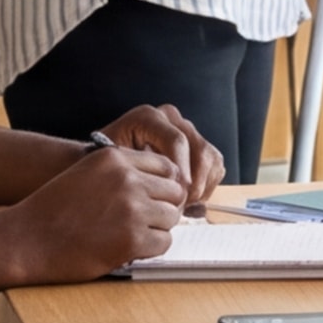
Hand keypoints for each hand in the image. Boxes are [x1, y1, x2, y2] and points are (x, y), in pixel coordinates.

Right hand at [0, 138, 191, 282]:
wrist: (25, 239)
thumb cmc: (52, 210)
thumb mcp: (86, 174)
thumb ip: (121, 173)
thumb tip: (164, 185)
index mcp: (115, 158)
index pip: (166, 166)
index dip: (163, 186)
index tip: (153, 200)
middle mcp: (127, 179)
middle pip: (174, 192)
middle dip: (163, 208)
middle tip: (143, 222)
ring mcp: (131, 209)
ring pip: (171, 218)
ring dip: (156, 229)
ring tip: (131, 235)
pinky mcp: (131, 239)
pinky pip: (163, 243)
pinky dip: (150, 249)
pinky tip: (128, 249)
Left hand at [97, 101, 226, 199]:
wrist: (108, 167)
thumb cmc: (107, 169)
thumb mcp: (111, 168)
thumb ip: (131, 172)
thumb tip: (154, 185)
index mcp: (148, 118)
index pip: (177, 141)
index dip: (181, 172)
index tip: (177, 195)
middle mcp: (169, 118)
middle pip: (199, 149)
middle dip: (194, 183)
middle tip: (181, 205)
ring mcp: (185, 129)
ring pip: (211, 157)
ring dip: (202, 186)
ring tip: (184, 204)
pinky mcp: (197, 144)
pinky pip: (215, 164)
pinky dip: (207, 185)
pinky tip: (189, 198)